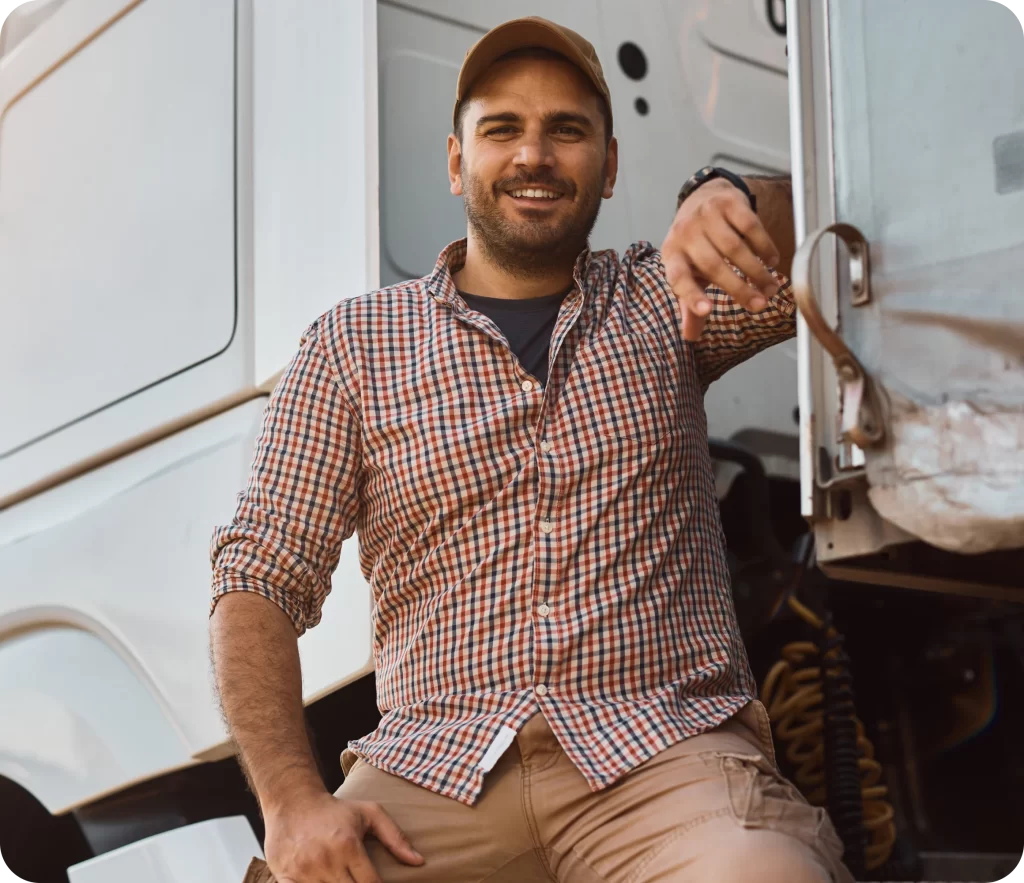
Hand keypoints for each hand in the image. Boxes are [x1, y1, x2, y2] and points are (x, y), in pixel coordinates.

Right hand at [263, 790, 423, 882]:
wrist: (292, 801)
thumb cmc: (335, 810)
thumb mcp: (369, 814)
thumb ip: (396, 837)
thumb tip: (419, 862)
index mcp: (348, 845)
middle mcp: (326, 860)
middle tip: (362, 881)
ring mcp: (303, 871)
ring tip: (345, 879)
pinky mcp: (285, 877)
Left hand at [660, 179, 781, 341]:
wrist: (702, 197)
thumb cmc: (696, 245)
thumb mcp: (689, 271)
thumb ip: (690, 303)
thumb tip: (690, 337)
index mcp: (672, 255)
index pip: (678, 278)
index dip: (691, 296)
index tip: (707, 311)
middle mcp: (685, 234)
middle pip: (713, 265)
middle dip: (739, 289)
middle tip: (760, 305)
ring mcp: (706, 216)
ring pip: (734, 247)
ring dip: (756, 271)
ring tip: (770, 288)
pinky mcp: (727, 202)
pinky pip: (750, 227)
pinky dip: (764, 246)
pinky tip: (772, 260)